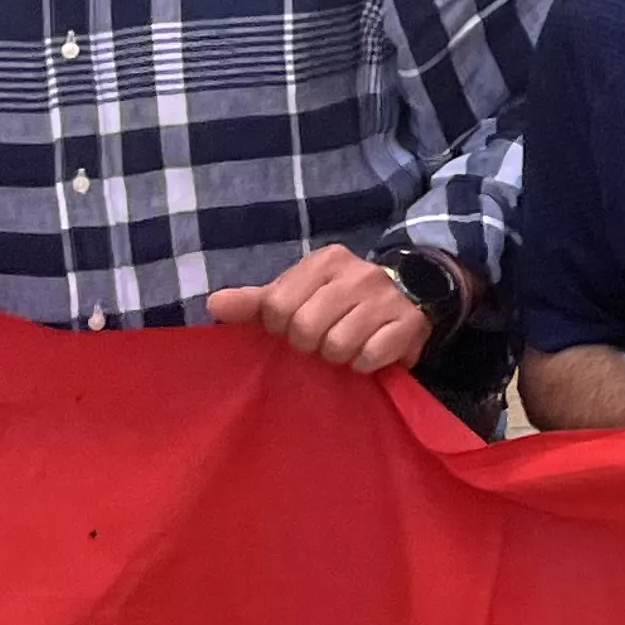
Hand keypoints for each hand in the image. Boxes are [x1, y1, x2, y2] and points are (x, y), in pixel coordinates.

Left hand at [207, 242, 436, 372]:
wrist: (410, 293)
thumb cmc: (339, 299)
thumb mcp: (297, 292)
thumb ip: (255, 301)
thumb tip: (213, 305)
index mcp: (326, 261)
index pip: (277, 305)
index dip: (280, 327)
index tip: (295, 326)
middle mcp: (359, 273)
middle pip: (306, 328)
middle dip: (310, 344)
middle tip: (322, 340)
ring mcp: (387, 297)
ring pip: (339, 345)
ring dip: (338, 357)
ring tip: (346, 347)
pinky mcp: (410, 323)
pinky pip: (370, 357)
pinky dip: (365, 364)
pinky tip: (370, 353)